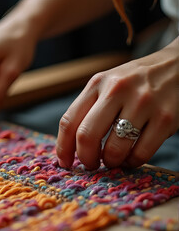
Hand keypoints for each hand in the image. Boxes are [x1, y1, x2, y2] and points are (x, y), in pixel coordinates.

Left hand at [57, 37, 178, 169]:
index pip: (69, 121)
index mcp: (97, 83)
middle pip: (86, 136)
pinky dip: (132, 162)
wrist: (178, 65)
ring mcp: (143, 103)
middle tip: (90, 165)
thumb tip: (68, 146)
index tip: (64, 162)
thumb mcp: (108, 84)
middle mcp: (117, 90)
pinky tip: (131, 158)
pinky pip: (141, 153)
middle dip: (85, 158)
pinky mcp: (166, 118)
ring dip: (110, 162)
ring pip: (114, 149)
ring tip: (112, 160)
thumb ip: (88, 108)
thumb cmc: (135, 82)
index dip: (63, 147)